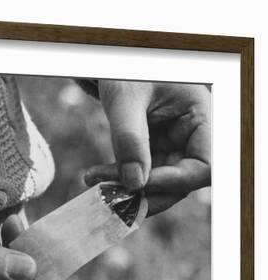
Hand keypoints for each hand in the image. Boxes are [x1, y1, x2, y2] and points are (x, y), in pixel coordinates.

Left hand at [85, 80, 210, 214]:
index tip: (138, 184)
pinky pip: (141, 176)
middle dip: (145, 191)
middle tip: (109, 194)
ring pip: (158, 184)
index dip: (175, 181)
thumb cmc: (123, 71)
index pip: (204, 166)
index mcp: (199, 116)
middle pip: (181, 182)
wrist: (110, 66)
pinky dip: (119, 181)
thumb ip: (130, 139)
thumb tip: (134, 184)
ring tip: (94, 181)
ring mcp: (171, 146)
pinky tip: (95, 176)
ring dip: (127, 190)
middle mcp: (190, 136)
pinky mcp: (151, 152)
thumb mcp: (124, 99)